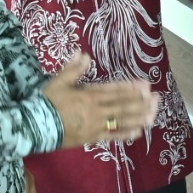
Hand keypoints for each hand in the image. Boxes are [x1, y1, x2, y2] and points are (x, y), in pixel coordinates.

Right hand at [43, 54, 159, 148]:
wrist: (35, 127)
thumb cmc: (46, 103)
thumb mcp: (58, 82)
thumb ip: (72, 69)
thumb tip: (83, 54)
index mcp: (89, 96)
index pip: (114, 91)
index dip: (131, 88)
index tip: (145, 85)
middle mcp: (97, 111)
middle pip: (123, 106)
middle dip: (141, 102)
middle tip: (156, 98)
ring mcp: (96, 126)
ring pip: (122, 121)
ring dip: (139, 117)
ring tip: (153, 114)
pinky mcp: (92, 138)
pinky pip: (112, 136)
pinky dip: (125, 134)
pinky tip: (138, 132)